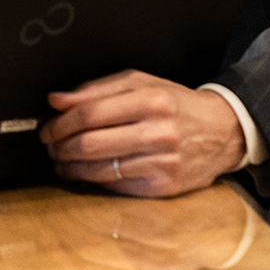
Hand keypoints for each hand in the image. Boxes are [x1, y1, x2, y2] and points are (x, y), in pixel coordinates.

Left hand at [40, 69, 245, 196]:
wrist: (223, 131)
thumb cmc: (175, 104)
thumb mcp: (140, 83)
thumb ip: (96, 90)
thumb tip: (56, 100)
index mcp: (150, 100)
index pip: (90, 113)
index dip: (60, 123)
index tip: (46, 128)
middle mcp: (158, 131)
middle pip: (91, 143)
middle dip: (60, 147)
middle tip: (49, 146)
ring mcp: (163, 162)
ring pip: (100, 169)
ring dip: (71, 167)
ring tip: (60, 162)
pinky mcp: (165, 186)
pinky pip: (117, 186)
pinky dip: (94, 181)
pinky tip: (84, 173)